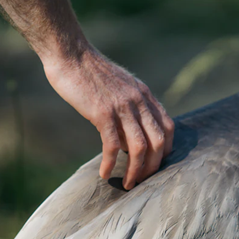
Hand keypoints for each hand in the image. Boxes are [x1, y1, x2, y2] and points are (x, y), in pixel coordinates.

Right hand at [43, 47, 173, 189]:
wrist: (70, 54)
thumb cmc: (90, 72)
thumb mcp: (120, 86)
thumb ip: (131, 106)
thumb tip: (132, 134)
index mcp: (145, 94)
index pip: (168, 127)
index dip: (166, 149)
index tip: (155, 164)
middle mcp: (138, 101)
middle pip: (159, 142)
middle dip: (153, 167)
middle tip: (143, 181)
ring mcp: (122, 107)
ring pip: (139, 148)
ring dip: (136, 171)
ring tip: (128, 184)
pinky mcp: (102, 113)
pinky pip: (113, 145)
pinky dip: (110, 164)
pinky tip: (104, 174)